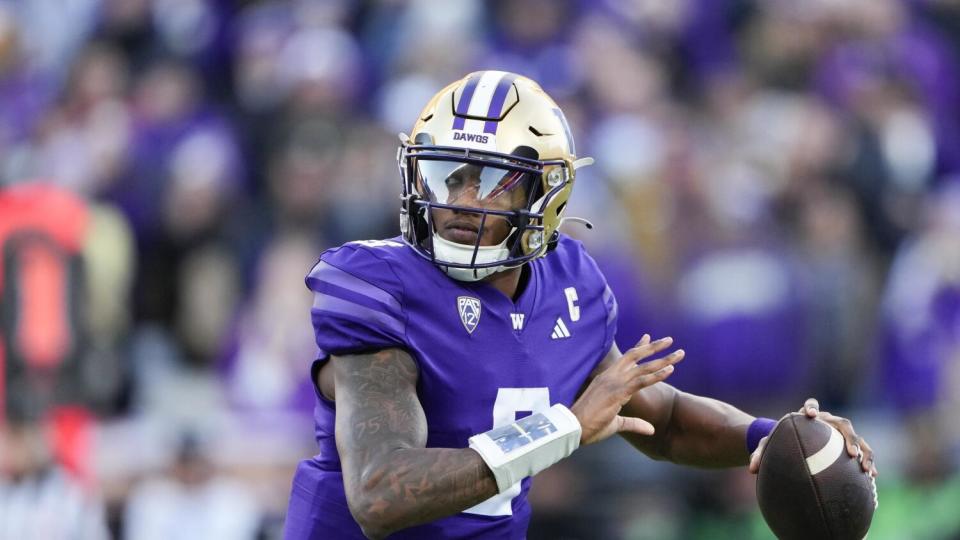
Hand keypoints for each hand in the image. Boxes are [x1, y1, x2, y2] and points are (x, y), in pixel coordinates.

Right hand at [571, 334, 683, 445]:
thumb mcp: (616, 423)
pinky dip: (657, 374)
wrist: (574, 428)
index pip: (626, 359)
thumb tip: (651, 430)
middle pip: (636, 355)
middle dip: (654, 347)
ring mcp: (615, 383)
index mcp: (607, 379)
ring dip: (663, 359)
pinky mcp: (618, 392)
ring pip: (643, 366)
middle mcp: (611, 376)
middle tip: (670, 340)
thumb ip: (634, 423)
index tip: (649, 336)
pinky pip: (641, 381)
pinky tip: (670, 369)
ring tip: (680, 353)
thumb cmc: (590, 426)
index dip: (639, 347)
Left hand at [748, 398, 877, 476]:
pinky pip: (863, 453)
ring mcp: (840, 434)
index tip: (811, 415)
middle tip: (850, 453)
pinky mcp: (849, 446)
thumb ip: (759, 454)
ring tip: (865, 469)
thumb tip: (752, 469)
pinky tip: (872, 477)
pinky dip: (868, 463)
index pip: (811, 405)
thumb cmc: (781, 441)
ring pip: (858, 438)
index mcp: (808, 417)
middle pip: (843, 424)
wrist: (795, 442)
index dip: (811, 407)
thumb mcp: (768, 446)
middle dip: (848, 437)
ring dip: (864, 452)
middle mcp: (828, 422)